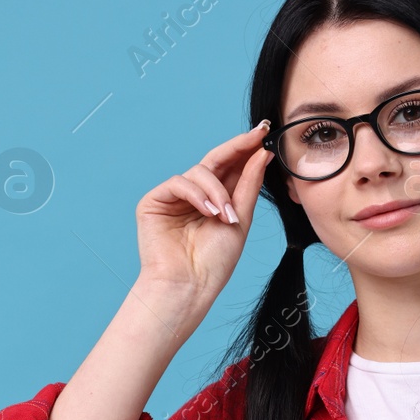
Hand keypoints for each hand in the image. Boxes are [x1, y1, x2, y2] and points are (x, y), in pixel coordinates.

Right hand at [135, 120, 273, 296]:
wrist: (189, 286)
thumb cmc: (214, 262)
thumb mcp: (240, 219)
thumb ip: (249, 185)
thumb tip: (262, 153)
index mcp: (215, 201)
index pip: (231, 168)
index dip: (246, 150)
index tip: (265, 134)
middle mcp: (194, 196)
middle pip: (215, 161)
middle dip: (236, 149)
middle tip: (255, 137)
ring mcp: (173, 198)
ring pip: (199, 172)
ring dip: (217, 190)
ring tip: (226, 215)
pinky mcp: (154, 202)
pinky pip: (179, 182)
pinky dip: (197, 194)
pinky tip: (208, 211)